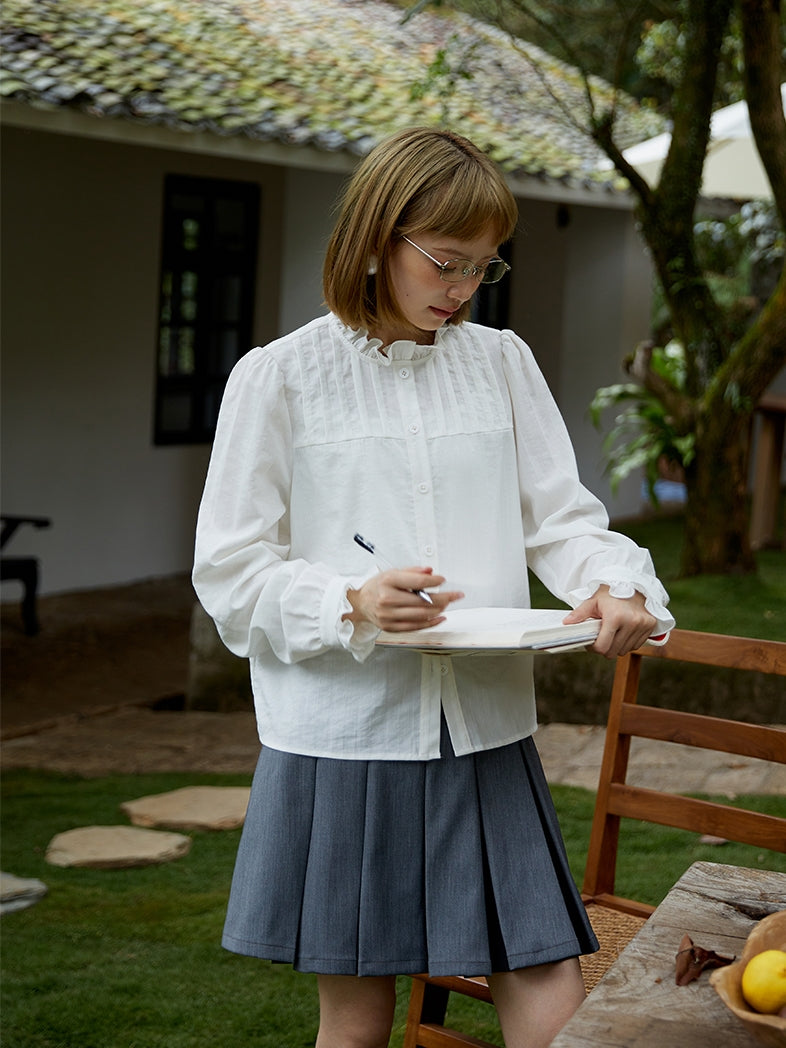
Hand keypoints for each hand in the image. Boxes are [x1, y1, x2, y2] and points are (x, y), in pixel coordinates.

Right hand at [343, 566, 463, 631]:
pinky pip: (415, 627)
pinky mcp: (391, 627)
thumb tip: (430, 571)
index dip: (435, 581)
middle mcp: (387, 599)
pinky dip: (431, 623)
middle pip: (423, 601)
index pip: (418, 582)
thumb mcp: (392, 573)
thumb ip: (413, 572)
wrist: (360, 603)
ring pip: (421, 615)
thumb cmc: (377, 587)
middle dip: (444, 598)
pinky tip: (440, 617)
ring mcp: (389, 616)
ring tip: (447, 604)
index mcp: (388, 582)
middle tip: (455, 595)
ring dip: (439, 610)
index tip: (443, 579)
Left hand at [562, 585, 655, 658]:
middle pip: (613, 652)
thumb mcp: (593, 601)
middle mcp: (632, 622)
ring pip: (625, 650)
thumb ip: (579, 614)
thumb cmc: (610, 594)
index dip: (594, 648)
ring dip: (617, 646)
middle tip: (601, 637)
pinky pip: (636, 645)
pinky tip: (623, 631)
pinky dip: (628, 642)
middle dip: (605, 648)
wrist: (632, 583)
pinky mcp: (651, 626)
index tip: (591, 642)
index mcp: (615, 616)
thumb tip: (566, 623)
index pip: (603, 647)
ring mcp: (643, 625)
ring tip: (612, 632)